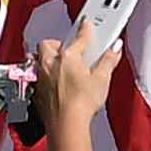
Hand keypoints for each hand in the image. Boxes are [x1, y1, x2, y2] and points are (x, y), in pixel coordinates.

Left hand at [35, 26, 122, 150]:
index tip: (87, 24)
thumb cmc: (80, 104)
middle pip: (50, 44)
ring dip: (47, 57)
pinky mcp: (36, 91)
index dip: (85, 29)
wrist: (66, 125)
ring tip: (60, 62)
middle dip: (59, 42)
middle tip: (71, 48)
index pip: (79, 37)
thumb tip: (114, 49)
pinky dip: (44, 75)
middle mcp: (50, 64)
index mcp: (68, 56)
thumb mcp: (102, 80)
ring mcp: (41, 77)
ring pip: (38, 58)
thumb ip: (108, 61)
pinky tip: (53, 81)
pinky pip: (36, 76)